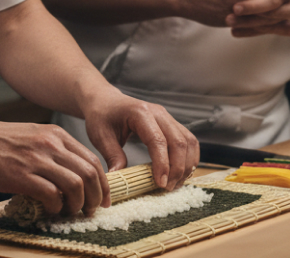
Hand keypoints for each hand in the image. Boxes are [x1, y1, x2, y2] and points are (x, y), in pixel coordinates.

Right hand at [0, 118, 109, 216]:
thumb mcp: (32, 136)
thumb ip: (51, 151)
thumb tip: (68, 177)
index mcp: (56, 135)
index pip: (92, 160)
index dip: (103, 183)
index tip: (102, 198)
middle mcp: (51, 144)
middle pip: (90, 173)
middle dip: (96, 196)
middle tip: (92, 210)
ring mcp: (38, 159)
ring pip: (76, 185)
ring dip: (79, 204)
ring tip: (73, 212)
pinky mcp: (22, 175)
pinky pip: (52, 195)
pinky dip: (57, 207)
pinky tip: (52, 210)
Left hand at [82, 90, 197, 191]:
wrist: (105, 100)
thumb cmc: (102, 116)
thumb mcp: (101, 136)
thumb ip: (112, 156)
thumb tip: (120, 178)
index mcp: (140, 113)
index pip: (158, 140)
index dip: (163, 164)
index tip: (161, 184)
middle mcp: (158, 113)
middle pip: (179, 142)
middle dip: (177, 168)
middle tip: (168, 188)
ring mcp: (167, 117)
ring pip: (188, 141)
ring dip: (187, 164)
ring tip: (175, 183)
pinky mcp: (171, 123)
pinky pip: (188, 140)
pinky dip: (189, 157)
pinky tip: (181, 172)